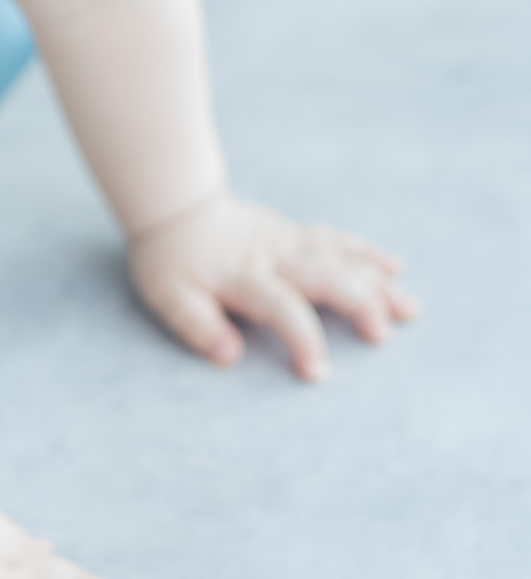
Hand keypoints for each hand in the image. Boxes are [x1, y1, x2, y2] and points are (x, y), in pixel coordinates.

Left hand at [128, 189, 421, 380]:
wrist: (173, 204)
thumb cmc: (170, 259)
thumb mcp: (169, 297)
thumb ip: (198, 326)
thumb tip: (229, 356)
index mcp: (244, 277)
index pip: (280, 308)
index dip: (301, 339)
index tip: (317, 373)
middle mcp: (274, 257)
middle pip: (324, 277)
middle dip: (357, 304)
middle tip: (384, 335)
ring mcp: (288, 242)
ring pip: (340, 259)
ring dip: (376, 283)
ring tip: (410, 309)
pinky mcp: (294, 235)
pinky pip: (337, 241)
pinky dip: (367, 253)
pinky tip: (396, 268)